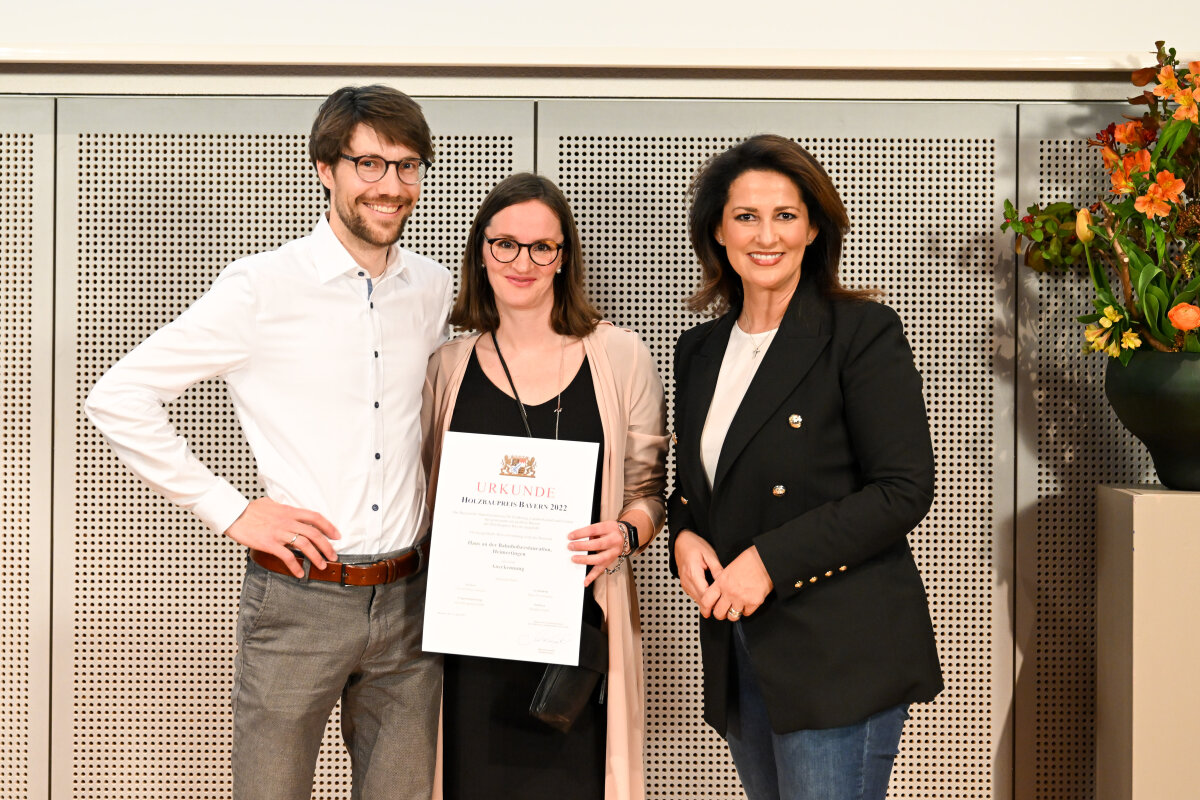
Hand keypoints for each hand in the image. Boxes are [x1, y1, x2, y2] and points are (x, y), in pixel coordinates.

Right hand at [224, 497, 339, 577]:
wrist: (232, 514)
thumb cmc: (249, 509)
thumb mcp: (270, 503)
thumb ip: (281, 507)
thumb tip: (285, 508)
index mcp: (289, 511)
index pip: (315, 517)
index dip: (329, 526)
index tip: (337, 535)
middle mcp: (287, 521)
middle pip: (314, 533)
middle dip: (327, 546)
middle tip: (333, 556)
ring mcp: (279, 533)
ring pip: (305, 545)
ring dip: (316, 557)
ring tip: (322, 566)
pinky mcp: (269, 543)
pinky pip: (287, 556)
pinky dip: (296, 566)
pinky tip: (300, 573)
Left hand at [567, 520, 624, 587]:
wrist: (625, 537)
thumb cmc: (611, 531)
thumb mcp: (603, 525)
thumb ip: (592, 532)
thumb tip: (579, 539)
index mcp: (610, 529)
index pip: (594, 530)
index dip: (581, 533)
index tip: (570, 536)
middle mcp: (613, 541)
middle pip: (597, 544)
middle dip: (582, 546)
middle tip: (571, 547)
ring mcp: (613, 553)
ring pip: (599, 558)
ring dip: (585, 560)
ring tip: (574, 559)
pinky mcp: (610, 562)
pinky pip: (601, 570)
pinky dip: (592, 577)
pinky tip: (585, 581)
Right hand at [674, 530, 723, 607]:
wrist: (681, 541)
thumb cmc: (694, 545)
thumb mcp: (709, 554)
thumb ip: (717, 569)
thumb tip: (725, 582)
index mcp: (693, 573)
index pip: (704, 594)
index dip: (715, 601)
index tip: (724, 601)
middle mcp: (687, 580)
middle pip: (700, 600)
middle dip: (712, 605)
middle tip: (725, 606)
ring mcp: (684, 584)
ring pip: (697, 600)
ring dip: (707, 603)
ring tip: (719, 601)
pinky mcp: (685, 584)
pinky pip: (694, 596)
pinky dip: (702, 598)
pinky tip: (710, 595)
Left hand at [699, 546, 773, 620]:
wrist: (765, 560)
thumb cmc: (749, 560)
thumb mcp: (729, 569)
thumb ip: (722, 582)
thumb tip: (719, 592)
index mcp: (721, 582)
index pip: (706, 600)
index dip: (705, 608)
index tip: (707, 611)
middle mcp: (730, 592)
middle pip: (718, 613)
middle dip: (720, 614)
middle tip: (722, 612)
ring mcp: (742, 598)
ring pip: (732, 616)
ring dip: (734, 613)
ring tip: (736, 608)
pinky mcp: (754, 602)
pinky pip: (746, 613)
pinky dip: (746, 610)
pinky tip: (747, 603)